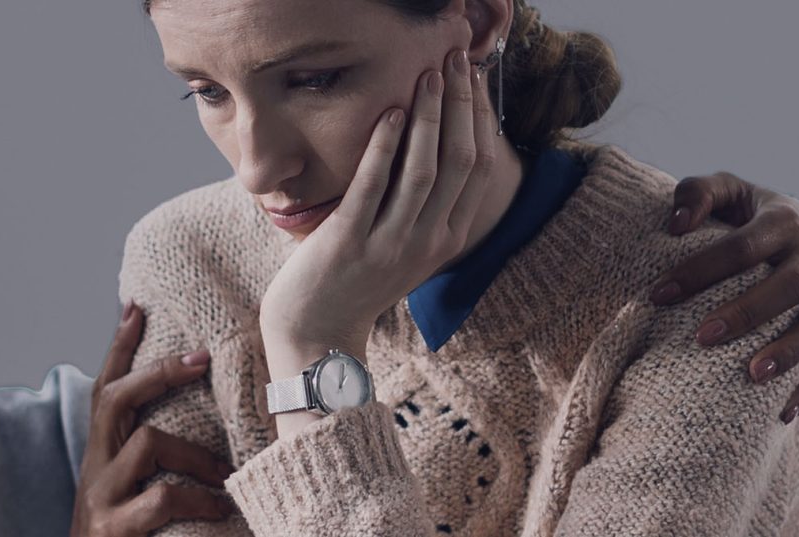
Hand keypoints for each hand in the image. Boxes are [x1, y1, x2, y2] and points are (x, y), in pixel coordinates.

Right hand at [74, 304, 234, 535]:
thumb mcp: (126, 497)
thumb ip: (150, 464)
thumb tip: (201, 432)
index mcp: (99, 459)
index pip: (103, 391)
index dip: (118, 348)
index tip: (134, 306)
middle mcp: (93, 472)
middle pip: (115, 401)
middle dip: (156, 372)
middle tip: (201, 358)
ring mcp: (101, 501)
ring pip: (146, 444)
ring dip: (196, 453)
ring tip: (228, 473)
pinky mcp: (114, 531)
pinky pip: (162, 500)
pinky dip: (198, 498)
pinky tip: (221, 508)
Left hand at [259, 52, 495, 375]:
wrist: (318, 329)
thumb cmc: (358, 278)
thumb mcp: (407, 244)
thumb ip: (427, 204)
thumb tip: (435, 142)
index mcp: (449, 238)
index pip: (480, 167)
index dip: (480, 116)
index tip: (476, 77)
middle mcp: (430, 241)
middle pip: (461, 161)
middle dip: (462, 104)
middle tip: (458, 60)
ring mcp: (392, 244)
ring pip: (424, 170)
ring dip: (429, 116)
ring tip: (428, 74)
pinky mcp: (352, 241)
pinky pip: (374, 186)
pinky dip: (385, 145)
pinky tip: (388, 111)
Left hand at [656, 172, 798, 422]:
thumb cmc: (750, 213)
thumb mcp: (727, 190)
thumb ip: (697, 193)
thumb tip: (675, 225)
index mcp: (785, 221)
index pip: (743, 247)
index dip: (701, 269)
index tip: (658, 295)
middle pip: (789, 286)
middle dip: (747, 312)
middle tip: (701, 337)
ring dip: (789, 352)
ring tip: (751, 377)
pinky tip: (781, 414)